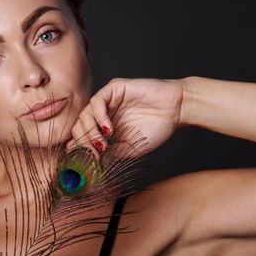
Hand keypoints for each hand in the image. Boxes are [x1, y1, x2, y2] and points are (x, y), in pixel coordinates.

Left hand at [67, 78, 183, 157]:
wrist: (176, 111)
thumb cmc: (156, 129)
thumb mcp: (129, 149)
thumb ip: (109, 155)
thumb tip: (89, 166)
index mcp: (102, 127)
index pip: (81, 135)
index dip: (78, 149)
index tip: (84, 162)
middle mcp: (101, 112)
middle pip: (79, 124)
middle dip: (82, 141)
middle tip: (93, 153)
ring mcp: (107, 100)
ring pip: (85, 113)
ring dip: (90, 131)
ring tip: (102, 143)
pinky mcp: (114, 88)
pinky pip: (97, 101)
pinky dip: (99, 117)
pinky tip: (108, 130)